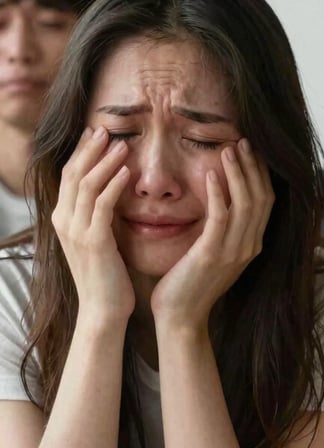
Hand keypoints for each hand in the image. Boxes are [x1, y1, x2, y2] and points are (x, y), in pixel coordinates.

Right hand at [51, 126, 134, 323]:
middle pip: (73, 174)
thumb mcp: (100, 240)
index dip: (82, 153)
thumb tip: (115, 192)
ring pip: (86, 185)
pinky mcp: (94, 241)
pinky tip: (127, 171)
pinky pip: (102, 205)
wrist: (104, 310)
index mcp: (64, 219)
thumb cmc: (108, 277)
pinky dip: (113, 185)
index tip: (97, 133)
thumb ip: (101, 216)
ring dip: (104, 161)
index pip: (70, 176)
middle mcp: (64, 221)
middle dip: (89, 149)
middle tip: (106, 129)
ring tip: (122, 144)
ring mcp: (77, 231)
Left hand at [150, 138, 273, 331]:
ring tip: (229, 149)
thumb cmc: (190, 284)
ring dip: (238, 173)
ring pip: (246, 203)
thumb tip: (220, 204)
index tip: (250, 150)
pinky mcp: (213, 255)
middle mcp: (249, 247)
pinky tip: (211, 174)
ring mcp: (234, 252)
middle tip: (243, 141)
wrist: (180, 318)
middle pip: (262, 197)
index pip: (266, 201)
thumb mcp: (214, 254)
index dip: (260, 174)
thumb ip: (222, 231)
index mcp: (252, 245)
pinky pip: (221, 217)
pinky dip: (219, 193)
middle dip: (254, 167)